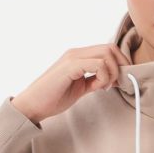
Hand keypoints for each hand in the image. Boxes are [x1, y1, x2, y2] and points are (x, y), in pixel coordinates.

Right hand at [11, 42, 132, 123]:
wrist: (33, 104)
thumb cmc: (53, 98)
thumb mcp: (80, 88)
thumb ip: (94, 81)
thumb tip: (112, 80)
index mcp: (79, 56)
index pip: (108, 49)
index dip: (120, 64)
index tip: (118, 82)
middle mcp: (76, 53)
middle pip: (110, 48)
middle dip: (120, 66)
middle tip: (116, 84)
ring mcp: (73, 58)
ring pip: (106, 54)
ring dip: (112, 72)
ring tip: (103, 87)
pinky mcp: (70, 66)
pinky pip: (98, 65)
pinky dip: (104, 77)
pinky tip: (97, 88)